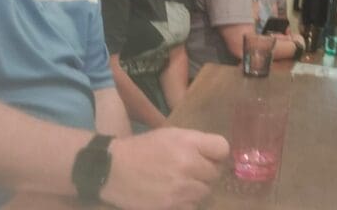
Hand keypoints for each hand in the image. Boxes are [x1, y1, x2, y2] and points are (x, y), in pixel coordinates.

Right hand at [103, 127, 228, 209]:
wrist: (113, 169)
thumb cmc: (142, 148)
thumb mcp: (170, 135)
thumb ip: (195, 142)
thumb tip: (217, 154)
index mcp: (188, 142)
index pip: (223, 148)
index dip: (217, 153)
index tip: (210, 156)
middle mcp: (188, 164)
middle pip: (216, 173)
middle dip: (206, 171)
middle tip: (193, 170)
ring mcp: (181, 188)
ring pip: (206, 191)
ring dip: (198, 188)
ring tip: (182, 183)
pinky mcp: (172, 206)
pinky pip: (193, 206)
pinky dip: (187, 202)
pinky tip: (175, 195)